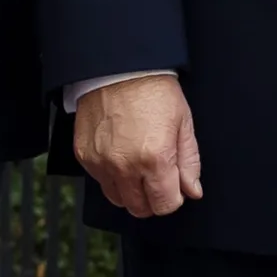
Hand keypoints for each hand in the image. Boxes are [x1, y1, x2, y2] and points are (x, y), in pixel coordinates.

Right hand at [76, 74, 202, 219]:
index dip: (173, 198)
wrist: (119, 68)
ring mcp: (101, 163)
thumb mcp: (183, 123)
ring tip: (138, 168)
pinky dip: (111, 176)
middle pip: (140, 208)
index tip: (173, 186)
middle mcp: (125, 166)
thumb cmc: (153, 90)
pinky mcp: (84, 156)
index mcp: (155, 159)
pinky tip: (120, 156)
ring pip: (118, 200)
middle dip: (152, 199)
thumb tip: (192, 190)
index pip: (165, 205)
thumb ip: (189, 163)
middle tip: (157, 179)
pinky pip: (99, 181)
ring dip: (130, 191)